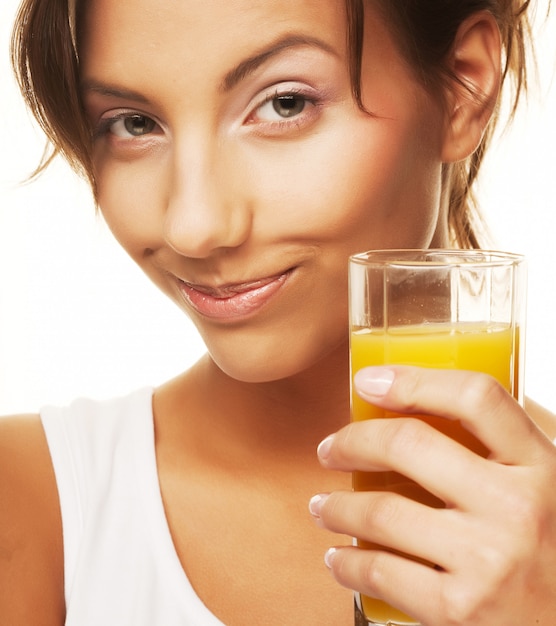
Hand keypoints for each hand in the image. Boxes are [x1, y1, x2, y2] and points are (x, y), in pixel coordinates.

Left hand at [310, 366, 555, 624]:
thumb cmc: (549, 552)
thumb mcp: (546, 488)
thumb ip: (502, 451)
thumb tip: (426, 408)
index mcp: (540, 465)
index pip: (474, 397)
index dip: (412, 381)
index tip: (368, 382)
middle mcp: (516, 507)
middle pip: (408, 444)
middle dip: (352, 441)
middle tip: (331, 449)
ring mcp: (488, 559)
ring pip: (381, 511)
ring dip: (336, 508)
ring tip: (323, 507)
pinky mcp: (461, 610)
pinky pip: (380, 572)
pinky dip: (347, 564)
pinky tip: (339, 559)